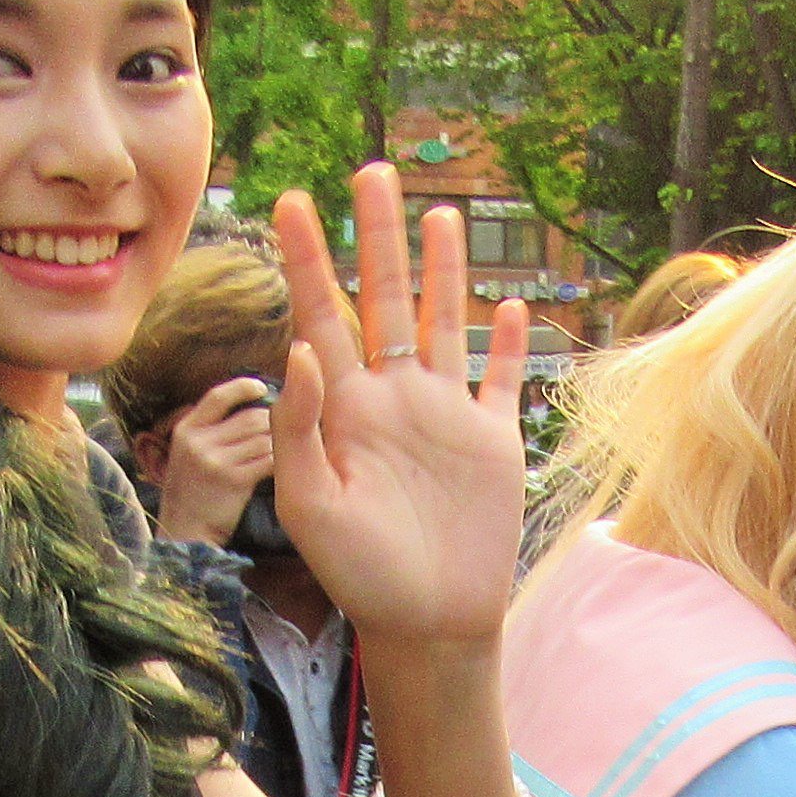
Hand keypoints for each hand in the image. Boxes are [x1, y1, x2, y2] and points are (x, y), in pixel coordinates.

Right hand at [152, 376, 276, 547]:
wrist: (186, 532)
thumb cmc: (194, 492)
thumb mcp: (188, 453)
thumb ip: (211, 429)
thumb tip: (251, 405)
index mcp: (186, 429)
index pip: (219, 395)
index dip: (244, 386)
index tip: (262, 387)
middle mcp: (198, 442)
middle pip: (251, 417)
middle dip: (273, 423)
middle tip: (283, 431)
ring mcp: (215, 461)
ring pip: (264, 438)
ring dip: (279, 444)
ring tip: (282, 452)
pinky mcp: (234, 481)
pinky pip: (269, 460)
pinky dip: (279, 462)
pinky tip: (279, 468)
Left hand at [267, 161, 532, 653]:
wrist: (428, 625)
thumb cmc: (359, 575)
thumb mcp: (311, 504)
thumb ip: (300, 426)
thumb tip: (303, 348)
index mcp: (342, 409)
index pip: (317, 315)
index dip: (304, 260)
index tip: (288, 203)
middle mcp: (391, 398)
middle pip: (381, 298)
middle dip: (375, 236)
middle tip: (369, 172)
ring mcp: (444, 414)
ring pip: (442, 322)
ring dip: (441, 269)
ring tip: (439, 213)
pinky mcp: (492, 439)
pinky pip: (501, 379)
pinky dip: (507, 342)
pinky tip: (507, 304)